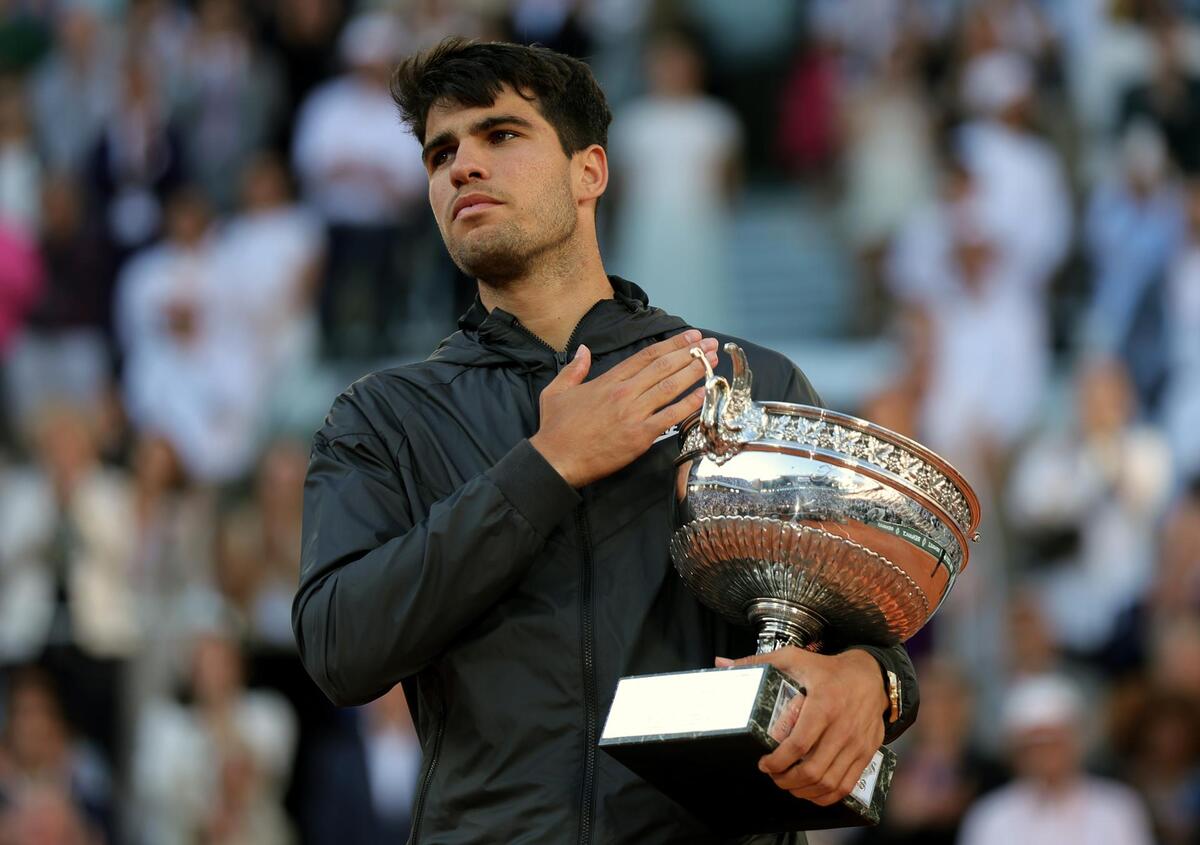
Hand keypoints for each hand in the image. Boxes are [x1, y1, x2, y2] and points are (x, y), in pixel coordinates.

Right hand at [530, 329, 717, 487]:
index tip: (690, 337)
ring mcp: (634, 414)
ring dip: (695, 372)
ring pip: (670, 387)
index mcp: (608, 380)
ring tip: (712, 362)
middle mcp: (625, 393)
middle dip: (691, 353)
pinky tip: (704, 394)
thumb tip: (583, 350)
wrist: (556, 460)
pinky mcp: (640, 436)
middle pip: (664, 367)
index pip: (646, 356)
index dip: (671, 344)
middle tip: (710, 344)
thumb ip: (573, 368)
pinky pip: (671, 417)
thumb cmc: (556, 428)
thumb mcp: (556, 391)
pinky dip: (689, 404)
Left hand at [715, 648, 887, 805]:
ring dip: (804, 791)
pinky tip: (810, 791)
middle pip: (813, 770)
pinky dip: (826, 796)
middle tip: (773, 776)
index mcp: (823, 704)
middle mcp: (843, 727)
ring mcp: (857, 744)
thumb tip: (722, 664)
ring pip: (829, 783)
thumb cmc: (828, 669)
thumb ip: (758, 662)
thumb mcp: (793, 658)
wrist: (872, 676)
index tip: (763, 763)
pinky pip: (846, 786)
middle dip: (786, 780)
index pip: (799, 744)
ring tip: (787, 784)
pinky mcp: (866, 754)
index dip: (778, 761)